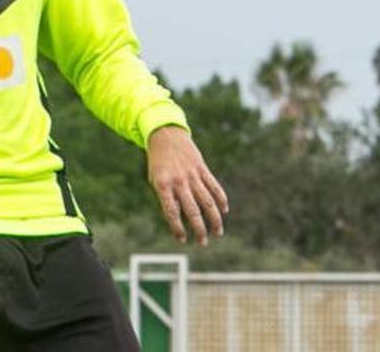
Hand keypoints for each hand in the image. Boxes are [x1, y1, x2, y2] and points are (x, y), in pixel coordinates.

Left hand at [147, 126, 227, 245]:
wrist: (166, 135)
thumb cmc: (158, 163)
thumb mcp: (156, 180)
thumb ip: (167, 198)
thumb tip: (179, 220)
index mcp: (163, 185)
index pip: (171, 212)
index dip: (177, 228)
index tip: (182, 240)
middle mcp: (179, 181)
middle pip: (192, 211)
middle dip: (199, 229)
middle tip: (202, 243)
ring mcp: (192, 175)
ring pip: (207, 202)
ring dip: (214, 220)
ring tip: (217, 233)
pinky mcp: (202, 169)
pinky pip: (214, 187)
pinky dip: (221, 199)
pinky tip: (224, 211)